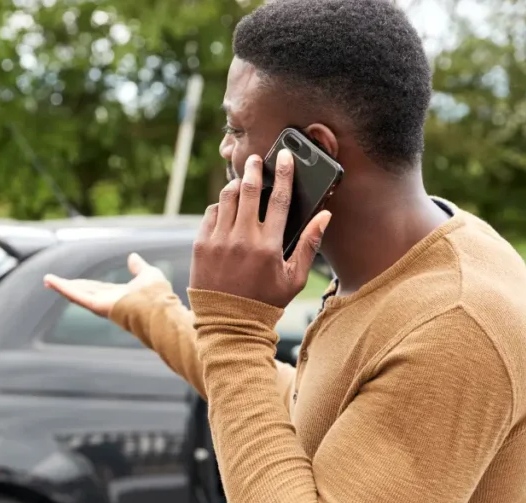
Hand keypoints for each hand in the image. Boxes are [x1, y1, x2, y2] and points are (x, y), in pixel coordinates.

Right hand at [43, 253, 170, 317]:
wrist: (159, 308)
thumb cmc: (158, 296)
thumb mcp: (148, 274)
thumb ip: (139, 267)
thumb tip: (132, 256)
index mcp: (118, 296)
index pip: (98, 289)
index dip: (85, 284)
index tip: (74, 281)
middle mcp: (107, 302)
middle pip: (83, 292)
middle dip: (68, 287)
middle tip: (52, 281)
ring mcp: (101, 304)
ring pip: (77, 294)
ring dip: (61, 286)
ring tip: (47, 280)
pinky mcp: (96, 305)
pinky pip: (76, 296)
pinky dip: (62, 288)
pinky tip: (51, 281)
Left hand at [190, 150, 331, 308]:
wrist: (228, 322)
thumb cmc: (266, 301)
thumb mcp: (294, 277)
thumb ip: (309, 244)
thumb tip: (325, 215)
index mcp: (269, 245)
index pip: (280, 199)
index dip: (284, 173)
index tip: (284, 157)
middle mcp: (242, 238)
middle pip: (249, 190)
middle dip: (253, 169)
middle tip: (255, 159)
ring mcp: (218, 240)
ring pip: (227, 198)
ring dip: (235, 185)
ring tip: (241, 181)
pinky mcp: (200, 245)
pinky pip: (210, 214)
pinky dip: (220, 206)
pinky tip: (227, 208)